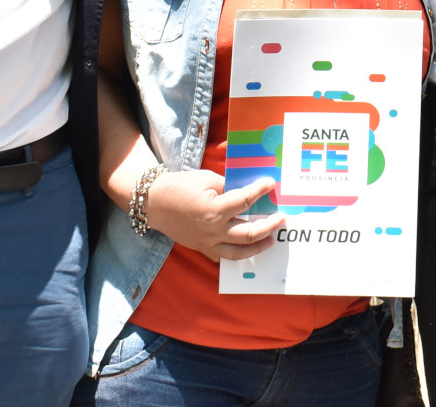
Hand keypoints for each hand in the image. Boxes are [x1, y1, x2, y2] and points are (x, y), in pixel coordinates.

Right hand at [143, 170, 285, 260]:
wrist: (154, 202)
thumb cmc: (179, 186)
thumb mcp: (206, 179)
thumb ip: (228, 186)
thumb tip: (247, 191)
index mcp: (214, 209)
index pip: (245, 200)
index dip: (260, 190)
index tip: (271, 183)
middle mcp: (213, 230)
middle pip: (249, 233)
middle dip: (269, 225)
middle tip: (281, 218)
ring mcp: (207, 243)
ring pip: (239, 252)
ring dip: (258, 247)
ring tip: (271, 240)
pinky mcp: (201, 248)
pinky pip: (223, 257)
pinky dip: (237, 254)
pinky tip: (247, 250)